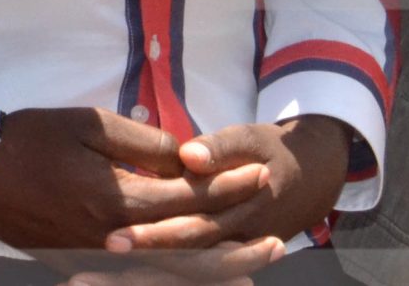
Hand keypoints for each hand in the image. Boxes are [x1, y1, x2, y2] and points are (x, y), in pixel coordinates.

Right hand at [0, 103, 282, 279]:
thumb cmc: (33, 137)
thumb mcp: (90, 124)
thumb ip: (144, 143)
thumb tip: (190, 156)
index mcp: (117, 199)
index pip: (189, 196)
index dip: (228, 185)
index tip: (260, 173)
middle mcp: (116, 239)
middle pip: (191, 247)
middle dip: (237, 236)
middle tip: (279, 233)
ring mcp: (101, 259)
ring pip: (172, 273)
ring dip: (219, 269)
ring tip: (257, 264)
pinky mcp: (86, 266)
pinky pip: (143, 278)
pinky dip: (178, 277)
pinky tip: (202, 273)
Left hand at [102, 118, 351, 267]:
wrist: (312, 177)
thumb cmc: (270, 152)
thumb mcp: (249, 139)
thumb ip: (218, 148)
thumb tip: (187, 157)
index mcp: (241, 212)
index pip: (192, 230)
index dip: (153, 236)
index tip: (113, 234)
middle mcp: (237, 238)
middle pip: (186, 256)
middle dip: (144, 256)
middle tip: (102, 255)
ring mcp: (234, 248)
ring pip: (191, 269)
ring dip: (149, 270)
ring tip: (96, 270)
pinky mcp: (228, 251)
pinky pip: (196, 268)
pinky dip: (166, 270)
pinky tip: (124, 268)